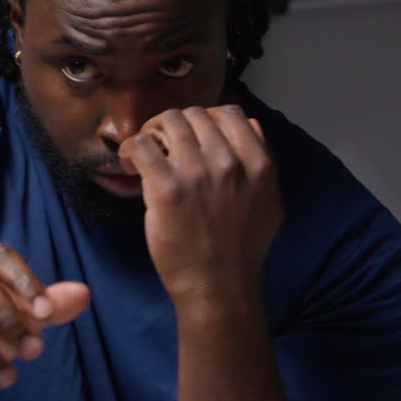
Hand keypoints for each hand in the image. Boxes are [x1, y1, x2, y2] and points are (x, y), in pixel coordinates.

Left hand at [118, 105, 282, 307]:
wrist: (219, 287)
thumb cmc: (241, 248)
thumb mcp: (269, 201)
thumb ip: (263, 160)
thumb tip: (251, 124)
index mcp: (258, 164)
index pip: (231, 112)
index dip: (207, 119)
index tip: (192, 137)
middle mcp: (230, 163)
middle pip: (193, 115)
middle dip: (174, 126)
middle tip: (162, 145)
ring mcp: (197, 174)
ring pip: (167, 122)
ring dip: (152, 133)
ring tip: (148, 155)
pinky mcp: (166, 189)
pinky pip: (141, 145)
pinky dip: (131, 149)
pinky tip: (131, 166)